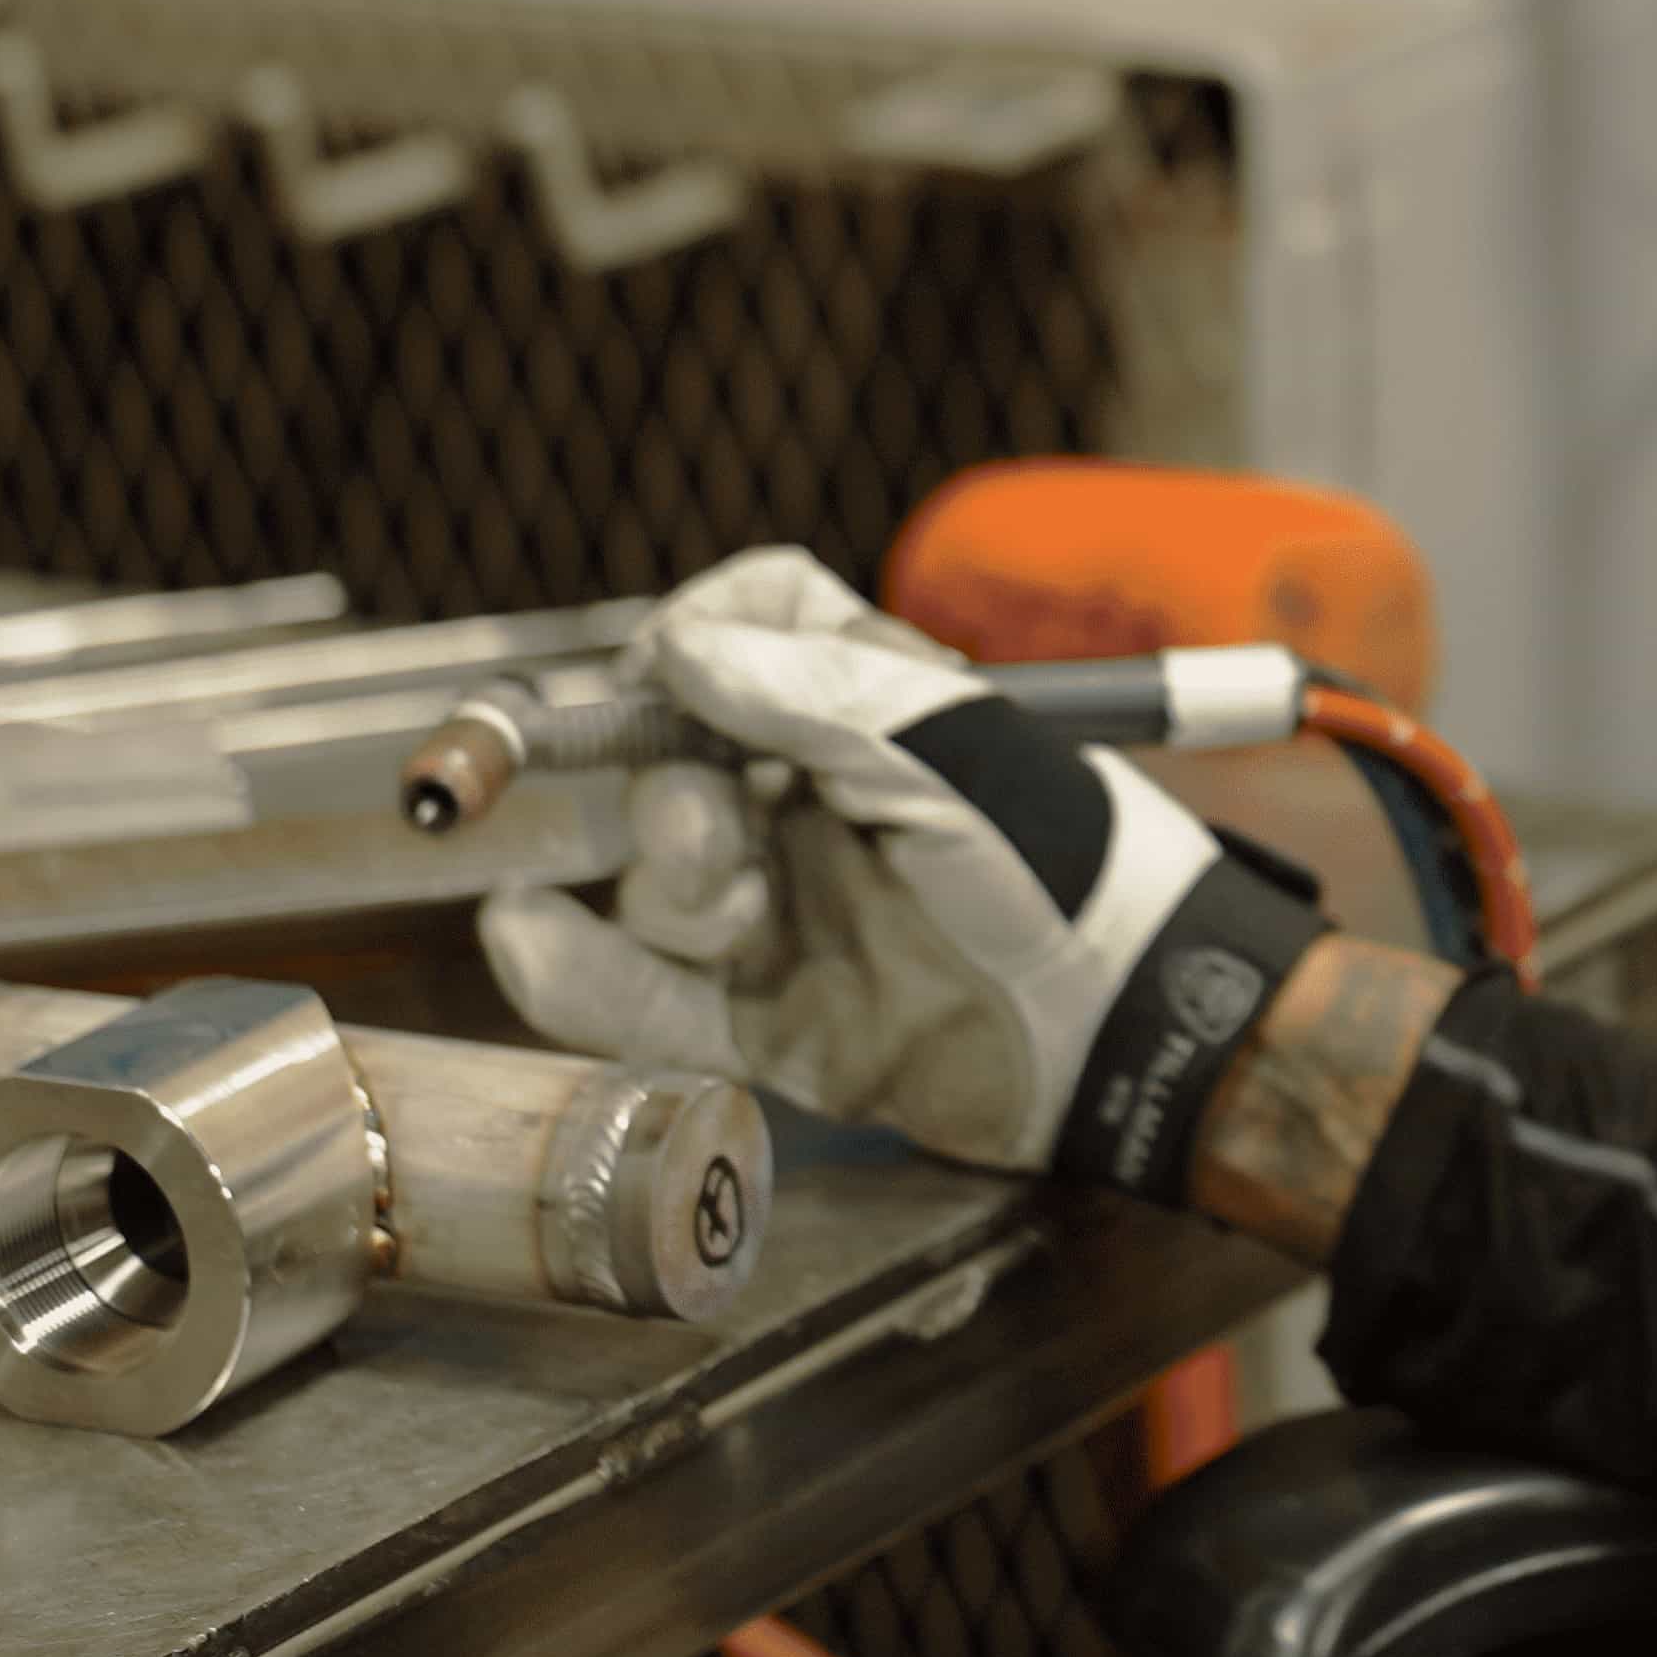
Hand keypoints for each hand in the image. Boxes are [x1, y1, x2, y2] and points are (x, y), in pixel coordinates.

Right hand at [478, 546, 1320, 1200]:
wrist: (1128, 1028)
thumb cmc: (1072, 867)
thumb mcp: (960, 755)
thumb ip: (819, 695)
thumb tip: (677, 646)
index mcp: (869, 713)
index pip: (752, 627)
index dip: (702, 633)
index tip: (670, 664)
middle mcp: (813, 802)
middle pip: (677, 757)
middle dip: (673, 785)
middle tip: (718, 824)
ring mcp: (787, 911)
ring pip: (660, 878)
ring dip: (670, 885)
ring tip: (739, 912)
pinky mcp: (770, 1019)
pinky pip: (647, 996)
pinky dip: (578, 971)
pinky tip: (528, 936)